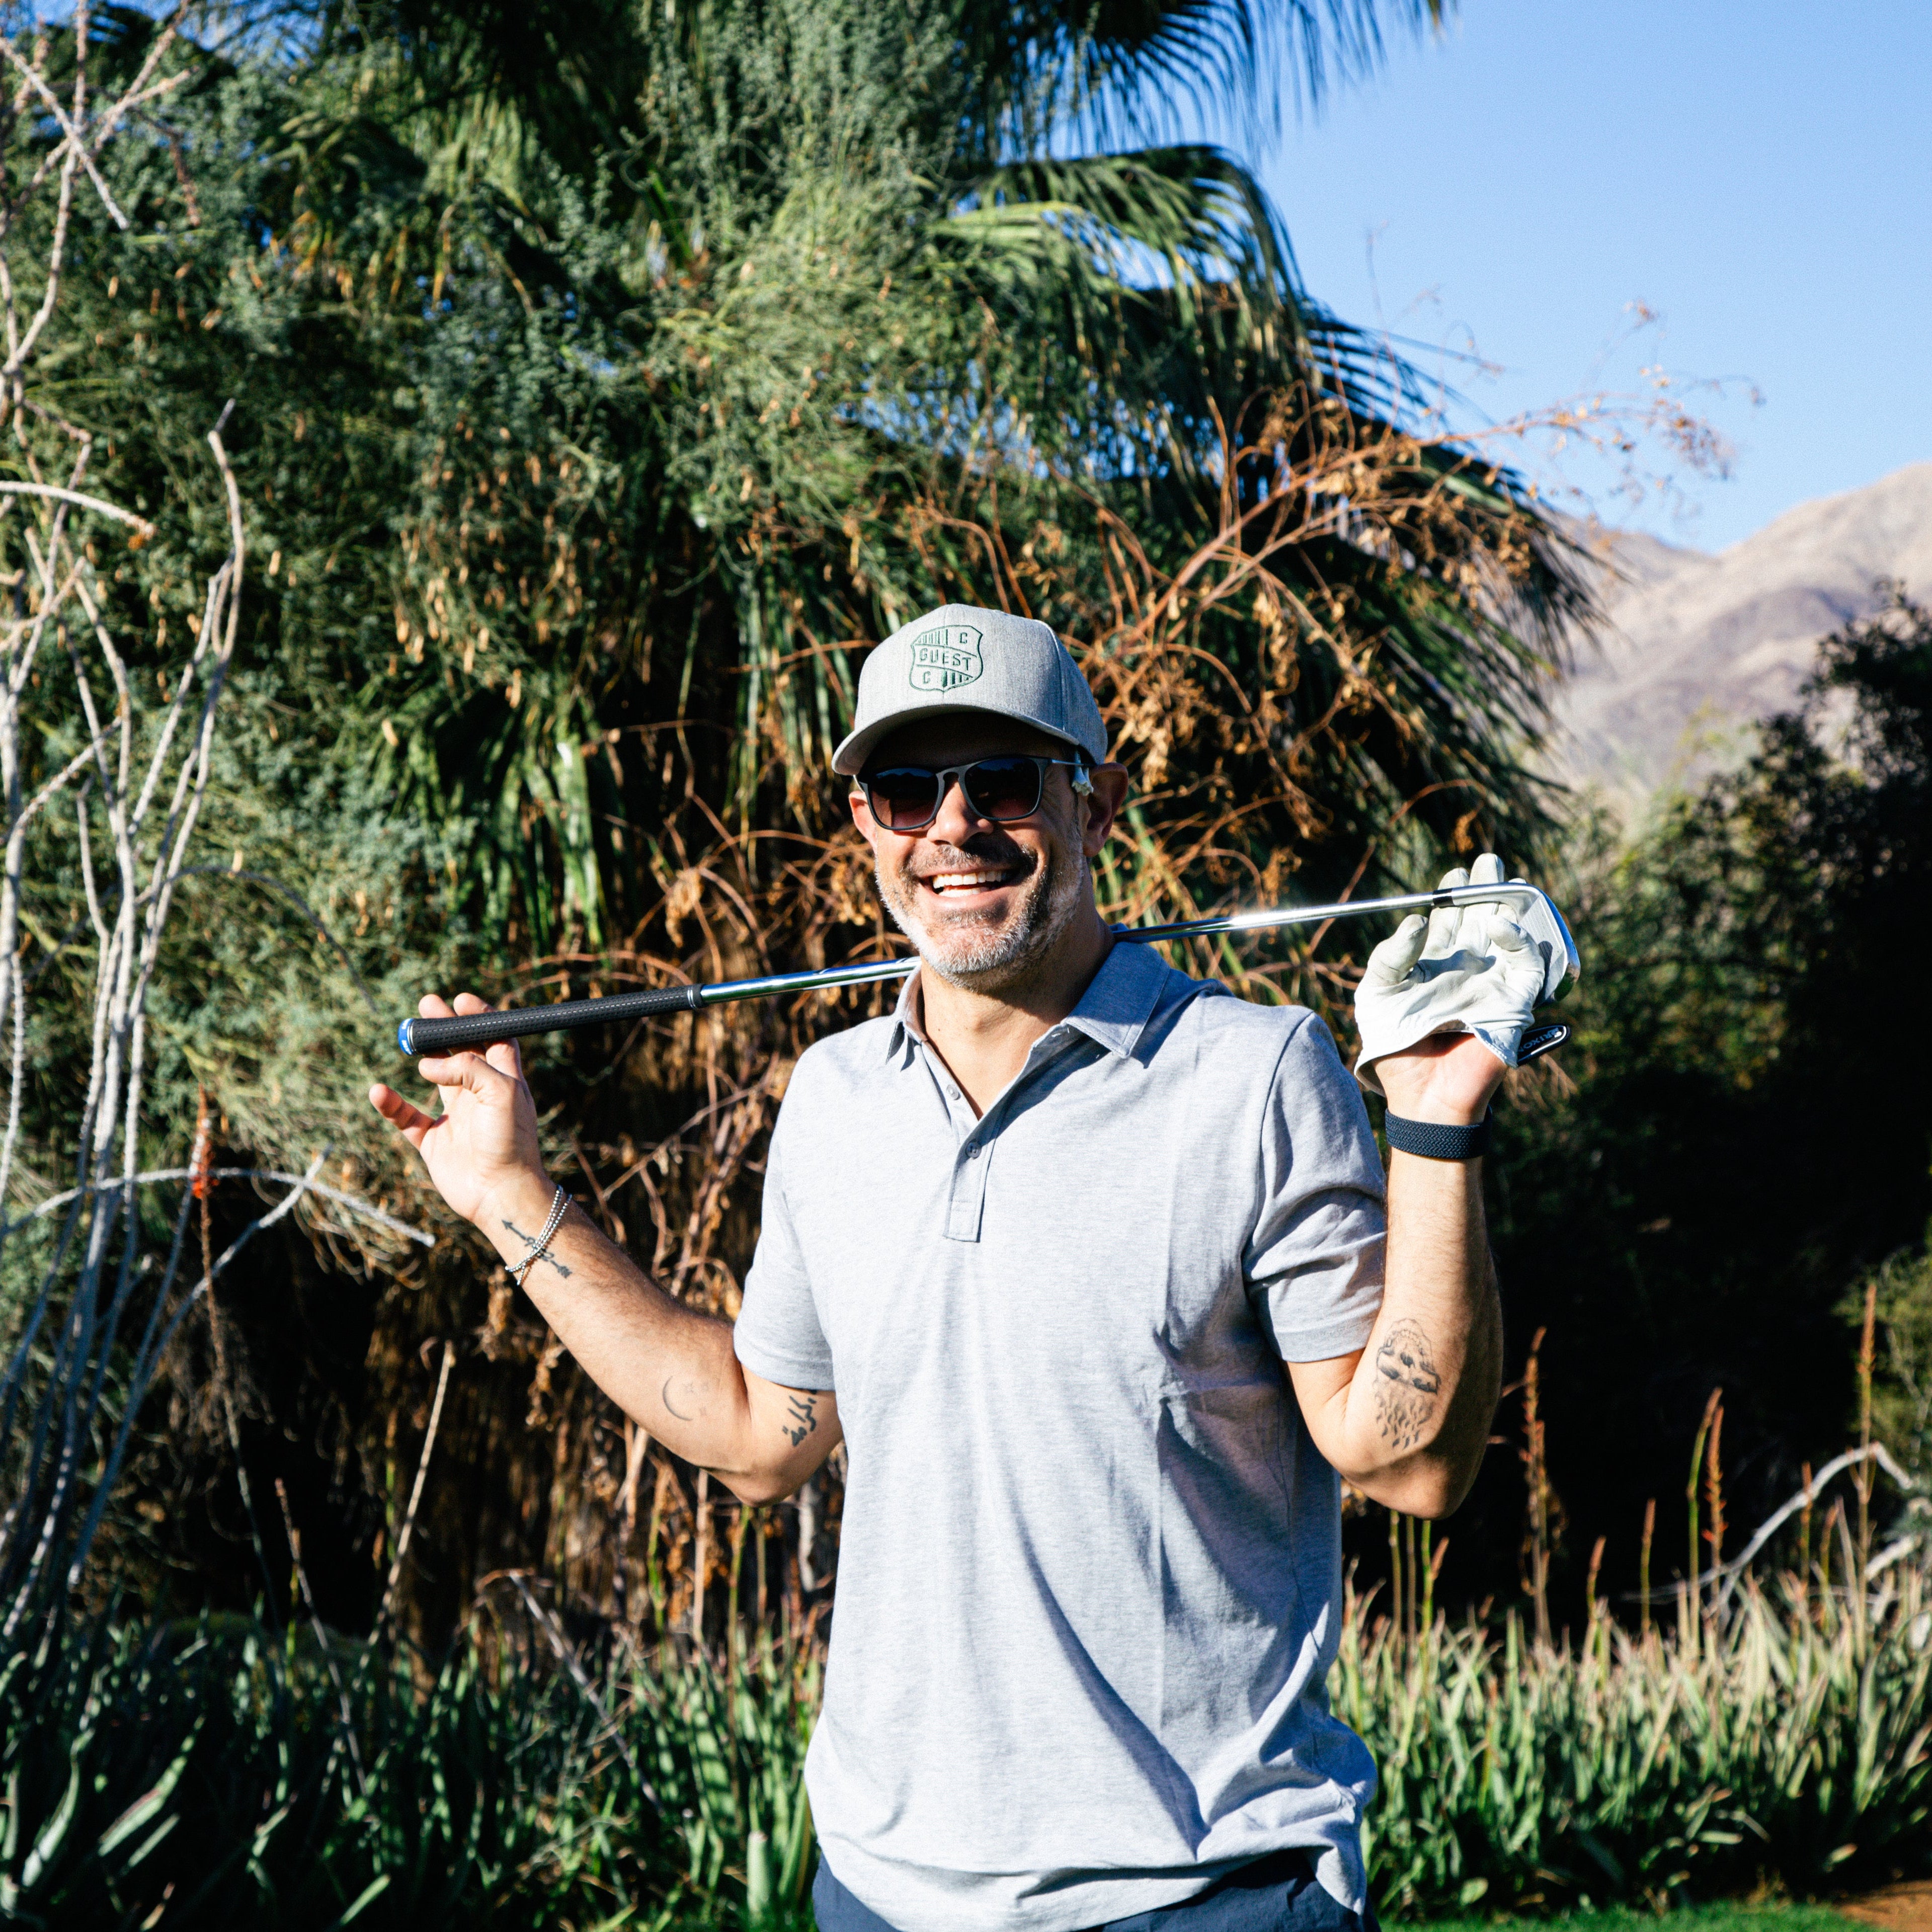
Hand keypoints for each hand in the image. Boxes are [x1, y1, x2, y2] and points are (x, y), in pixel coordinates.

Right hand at [368, 992, 549, 1227]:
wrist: (501, 1193)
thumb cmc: (510, 1142)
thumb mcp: (500, 1092)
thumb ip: (467, 1067)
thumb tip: (428, 1065)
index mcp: (504, 1080)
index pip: (495, 1038)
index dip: (480, 1018)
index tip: (460, 1000)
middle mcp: (480, 1095)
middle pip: (461, 1051)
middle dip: (445, 1028)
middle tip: (427, 1005)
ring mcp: (457, 1117)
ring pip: (434, 1078)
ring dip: (422, 1056)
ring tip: (407, 1033)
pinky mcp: (436, 1142)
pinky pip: (407, 1118)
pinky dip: (391, 1104)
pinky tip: (379, 1091)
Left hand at [1353, 853, 1545, 1116]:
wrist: (1419, 1093)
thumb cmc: (1393, 1046)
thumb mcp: (1375, 993)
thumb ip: (1390, 955)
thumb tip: (1418, 921)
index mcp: (1434, 964)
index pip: (1449, 920)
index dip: (1452, 896)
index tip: (1450, 879)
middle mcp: (1466, 969)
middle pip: (1482, 917)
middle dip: (1487, 888)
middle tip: (1487, 861)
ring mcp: (1492, 983)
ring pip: (1508, 933)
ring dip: (1507, 904)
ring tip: (1500, 877)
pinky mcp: (1513, 1002)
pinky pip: (1527, 965)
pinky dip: (1518, 941)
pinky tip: (1498, 925)